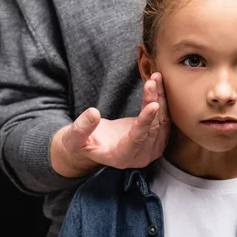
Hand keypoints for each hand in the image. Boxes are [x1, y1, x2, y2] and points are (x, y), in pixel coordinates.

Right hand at [52, 73, 169, 175]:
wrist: (93, 145)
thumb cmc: (81, 142)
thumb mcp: (74, 138)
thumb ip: (81, 128)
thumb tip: (93, 113)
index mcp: (120, 158)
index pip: (137, 139)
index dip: (145, 122)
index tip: (153, 105)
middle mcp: (140, 157)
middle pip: (152, 128)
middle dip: (153, 102)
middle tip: (152, 81)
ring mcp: (150, 149)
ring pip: (161, 122)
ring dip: (160, 98)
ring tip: (156, 78)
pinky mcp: (156, 139)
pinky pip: (163, 118)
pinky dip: (161, 100)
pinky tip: (158, 84)